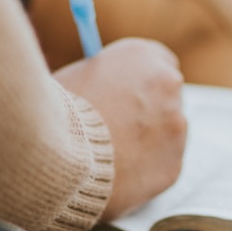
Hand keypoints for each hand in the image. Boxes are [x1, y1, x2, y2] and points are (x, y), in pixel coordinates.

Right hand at [53, 38, 186, 220]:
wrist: (57, 155)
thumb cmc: (55, 113)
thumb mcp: (76, 77)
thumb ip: (104, 79)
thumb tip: (111, 90)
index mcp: (142, 55)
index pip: (158, 61)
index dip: (141, 81)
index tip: (130, 93)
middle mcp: (168, 84)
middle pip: (167, 97)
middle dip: (148, 111)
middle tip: (119, 128)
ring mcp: (176, 126)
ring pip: (166, 134)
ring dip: (146, 142)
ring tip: (108, 156)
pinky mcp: (173, 165)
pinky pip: (159, 167)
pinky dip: (142, 172)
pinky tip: (116, 175)